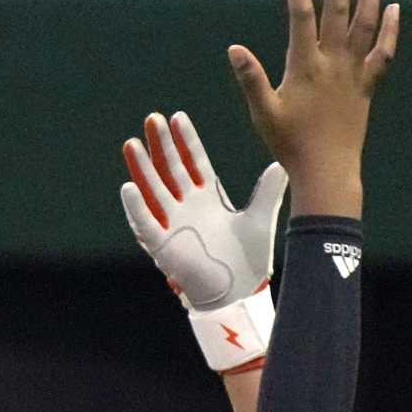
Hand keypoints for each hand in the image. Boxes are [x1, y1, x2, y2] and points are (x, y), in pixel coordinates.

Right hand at [121, 111, 287, 311]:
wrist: (239, 294)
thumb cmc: (249, 262)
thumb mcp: (260, 220)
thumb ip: (268, 193)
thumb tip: (282, 166)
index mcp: (208, 198)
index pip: (194, 162)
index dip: (185, 141)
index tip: (177, 118)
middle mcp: (188, 207)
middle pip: (171, 169)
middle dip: (161, 145)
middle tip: (152, 119)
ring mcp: (174, 224)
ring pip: (154, 189)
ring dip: (143, 168)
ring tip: (132, 143)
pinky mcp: (165, 245)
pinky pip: (147, 223)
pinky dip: (137, 206)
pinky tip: (129, 186)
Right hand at [228, 0, 398, 217]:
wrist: (328, 173)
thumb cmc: (292, 147)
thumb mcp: (264, 113)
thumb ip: (251, 79)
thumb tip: (234, 48)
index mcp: (306, 66)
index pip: (300, 15)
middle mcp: (334, 63)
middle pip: (338, 8)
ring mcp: (354, 73)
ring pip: (366, 23)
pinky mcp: (366, 86)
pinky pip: (382, 53)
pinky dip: (389, 30)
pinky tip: (394, 8)